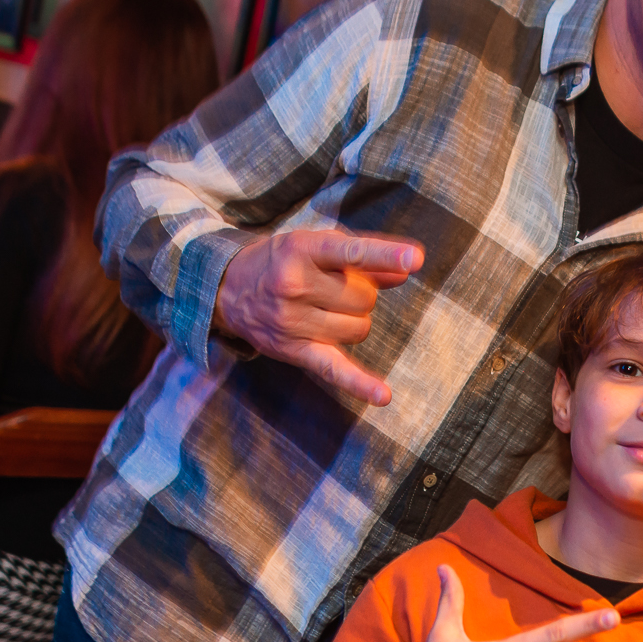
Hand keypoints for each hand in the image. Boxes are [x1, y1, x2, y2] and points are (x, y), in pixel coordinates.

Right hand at [215, 229, 421, 405]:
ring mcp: (293, 320)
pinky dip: (359, 384)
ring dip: (356, 320)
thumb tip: (407, 269)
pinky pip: (333, 369)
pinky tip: (382, 395)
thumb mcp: (315, 245)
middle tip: (336, 288)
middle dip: (362, 293)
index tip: (414, 260)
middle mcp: (294, 284)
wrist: (228, 290)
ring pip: (359, 328)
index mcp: (302, 249)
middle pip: (363, 297)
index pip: (351, 252)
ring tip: (329, 309)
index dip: (385, 256)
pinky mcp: (294, 350)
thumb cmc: (282, 261)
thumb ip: (362, 256)